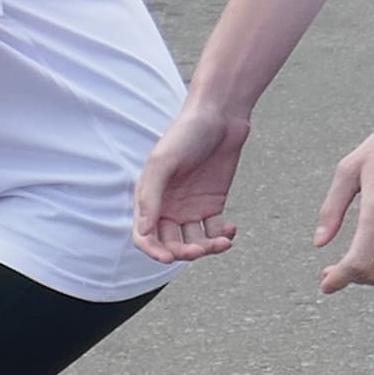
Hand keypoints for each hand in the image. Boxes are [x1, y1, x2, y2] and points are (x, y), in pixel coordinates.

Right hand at [132, 98, 249, 263]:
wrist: (220, 117)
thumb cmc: (186, 133)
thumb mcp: (163, 163)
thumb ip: (151, 197)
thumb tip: (143, 231)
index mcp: (149, 198)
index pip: (145, 236)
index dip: (154, 251)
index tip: (169, 258)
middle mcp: (168, 206)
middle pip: (170, 244)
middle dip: (184, 252)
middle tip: (201, 249)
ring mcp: (191, 207)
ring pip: (194, 242)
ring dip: (207, 248)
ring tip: (223, 240)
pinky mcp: (213, 204)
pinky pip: (214, 231)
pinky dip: (222, 236)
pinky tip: (230, 230)